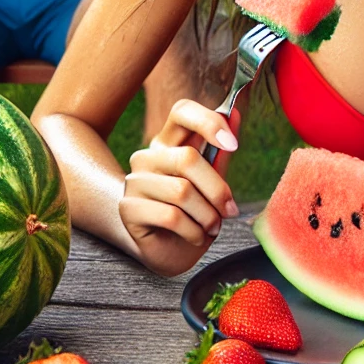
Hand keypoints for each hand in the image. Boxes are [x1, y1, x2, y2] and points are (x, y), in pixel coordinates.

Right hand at [119, 98, 241, 276]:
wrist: (170, 252)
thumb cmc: (194, 212)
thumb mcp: (212, 180)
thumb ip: (221, 151)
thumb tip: (234, 112)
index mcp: (168, 142)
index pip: (182, 112)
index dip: (208, 121)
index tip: (233, 144)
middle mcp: (147, 156)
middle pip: (188, 158)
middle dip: (217, 189)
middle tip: (230, 210)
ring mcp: (134, 181)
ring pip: (182, 191)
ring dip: (207, 215)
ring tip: (213, 227)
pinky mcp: (128, 208)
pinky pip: (171, 216)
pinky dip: (193, 230)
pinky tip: (197, 236)